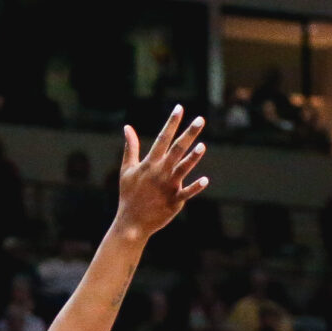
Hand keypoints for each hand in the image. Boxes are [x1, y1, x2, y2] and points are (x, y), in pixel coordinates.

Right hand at [111, 107, 209, 241]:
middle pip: (176, 149)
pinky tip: (205, 180)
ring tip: (202, 146)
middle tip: (200, 119)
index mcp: (149, 164)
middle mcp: (160, 172)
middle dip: (188, 134)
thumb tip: (127, 127)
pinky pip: (186, 193)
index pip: (162, 139)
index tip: (180, 108)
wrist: (131, 222)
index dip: (171, 123)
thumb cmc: (129, 195)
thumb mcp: (126, 169)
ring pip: (182, 169)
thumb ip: (130, 147)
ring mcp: (167, 186)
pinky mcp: (174, 201)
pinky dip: (195, 187)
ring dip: (192, 158)